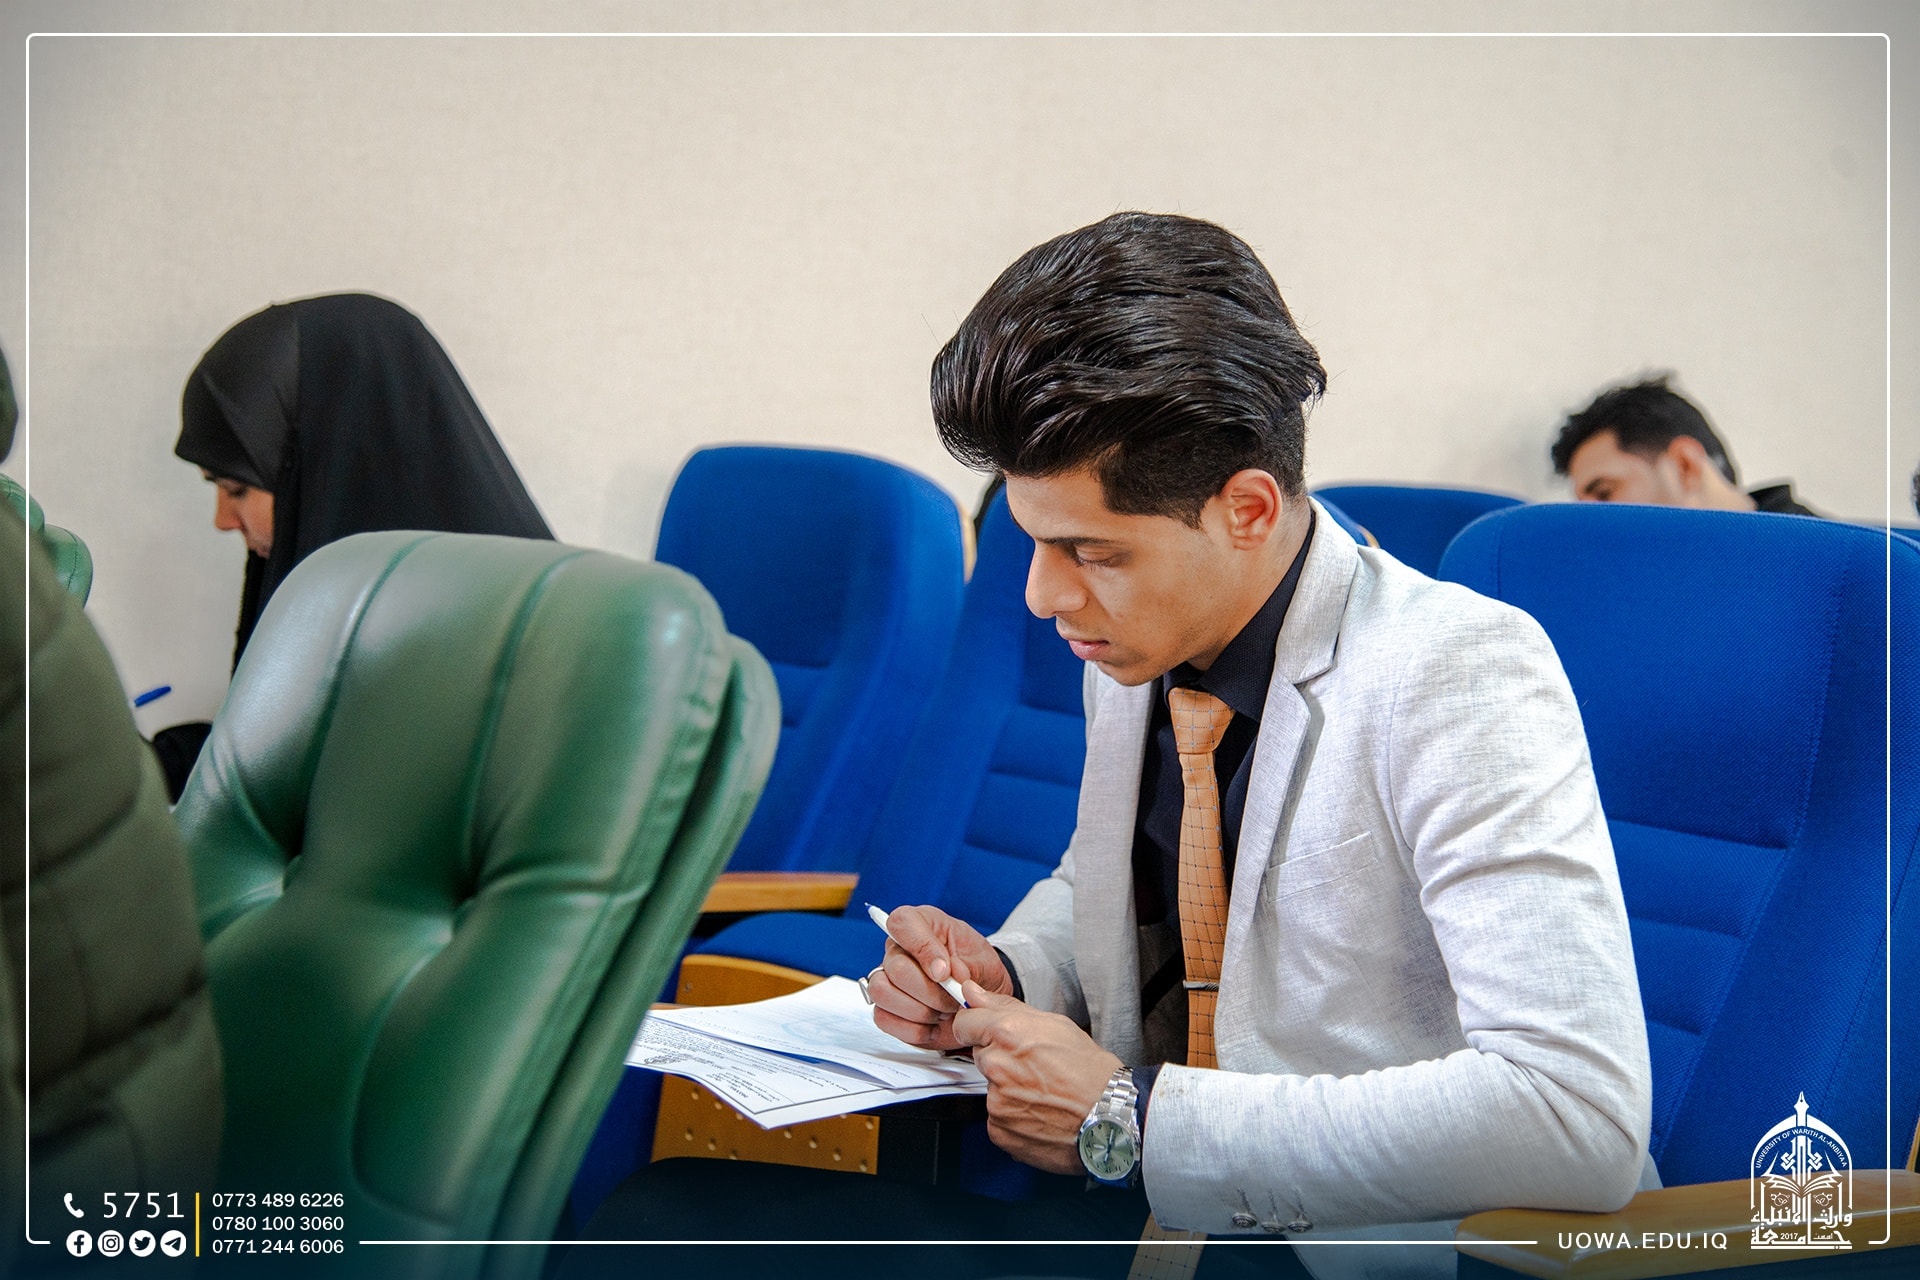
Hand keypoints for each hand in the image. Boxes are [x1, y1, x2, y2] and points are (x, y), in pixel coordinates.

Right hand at [868, 905, 1012, 1051]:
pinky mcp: (886, 1008)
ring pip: (882, 992)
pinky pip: (884, 1019)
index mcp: (922, 925)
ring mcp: (888, 979)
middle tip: (954, 999)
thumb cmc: (978, 971)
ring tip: (944, 1012)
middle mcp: (899, 949)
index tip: (945, 972)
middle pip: (896, 968)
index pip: (902, 923)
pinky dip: (914, 1029)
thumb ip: (969, 966)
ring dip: (920, 1010)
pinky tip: (934, 1027)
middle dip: (930, 992)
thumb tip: (952, 973)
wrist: (980, 999)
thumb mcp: (984, 962)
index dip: (923, 948)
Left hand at [953, 981, 1121, 1175]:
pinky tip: (1038, 1112)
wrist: (1110, 1115)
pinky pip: (997, 1117)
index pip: (964, 1023)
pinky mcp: (999, 1130)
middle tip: (1033, 1066)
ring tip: (1041, 1092)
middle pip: (981, 1056)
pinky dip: (1013, 1116)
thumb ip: (1005, 1007)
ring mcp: (996, 1101)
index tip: (984, 1031)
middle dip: (1000, 1058)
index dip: (977, 1026)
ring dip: (1007, 1089)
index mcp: (1007, 1034)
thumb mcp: (1054, 1024)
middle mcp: (997, 1066)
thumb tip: (974, 993)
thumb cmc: (1089, 1071)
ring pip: (990, 1088)